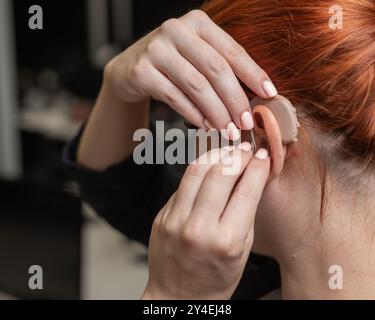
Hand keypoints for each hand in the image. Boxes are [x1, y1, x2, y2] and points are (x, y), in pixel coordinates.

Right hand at [105, 9, 277, 139]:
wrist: (130, 68)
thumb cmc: (172, 64)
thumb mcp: (196, 57)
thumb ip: (221, 68)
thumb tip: (255, 96)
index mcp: (197, 23)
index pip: (232, 50)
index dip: (253, 73)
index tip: (270, 95)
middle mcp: (176, 30)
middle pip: (215, 69)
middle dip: (235, 99)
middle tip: (246, 122)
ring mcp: (156, 50)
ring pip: (197, 85)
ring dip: (217, 112)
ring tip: (229, 130)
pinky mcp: (141, 71)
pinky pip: (175, 98)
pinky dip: (194, 115)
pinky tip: (207, 126)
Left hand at [143, 144, 270, 299]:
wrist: (179, 297)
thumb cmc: (216, 277)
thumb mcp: (242, 249)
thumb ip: (245, 212)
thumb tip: (250, 176)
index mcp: (227, 241)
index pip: (246, 190)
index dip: (257, 167)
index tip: (263, 157)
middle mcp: (199, 229)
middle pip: (221, 174)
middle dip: (238, 156)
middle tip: (247, 151)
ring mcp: (175, 221)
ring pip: (197, 171)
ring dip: (217, 155)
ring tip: (228, 153)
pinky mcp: (162, 216)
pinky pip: (182, 184)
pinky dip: (199, 171)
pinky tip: (210, 168)